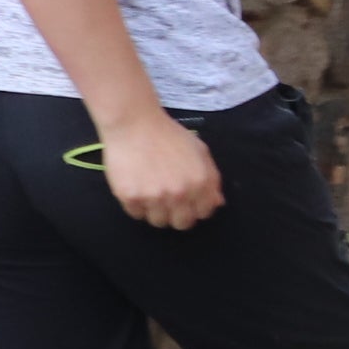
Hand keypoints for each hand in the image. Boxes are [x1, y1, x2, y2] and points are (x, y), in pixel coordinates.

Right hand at [99, 110, 221, 228]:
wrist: (136, 125)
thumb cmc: (170, 136)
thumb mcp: (200, 152)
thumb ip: (211, 179)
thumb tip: (218, 204)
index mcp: (200, 182)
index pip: (203, 213)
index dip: (196, 209)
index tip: (188, 202)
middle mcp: (179, 193)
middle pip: (181, 224)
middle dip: (177, 215)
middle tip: (169, 201)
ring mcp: (154, 197)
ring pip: (158, 222)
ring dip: (156, 211)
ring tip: (152, 192)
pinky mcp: (130, 198)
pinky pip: (136, 214)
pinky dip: (137, 205)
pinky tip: (138, 187)